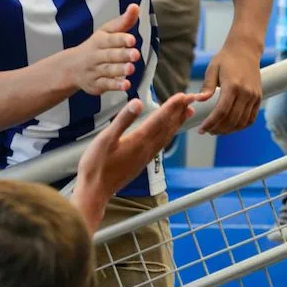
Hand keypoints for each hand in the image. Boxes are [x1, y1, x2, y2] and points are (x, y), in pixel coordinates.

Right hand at [66, 3, 141, 94]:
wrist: (71, 67)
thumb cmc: (96, 47)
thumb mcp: (106, 32)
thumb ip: (123, 22)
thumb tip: (136, 6)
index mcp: (100, 41)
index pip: (110, 39)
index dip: (121, 39)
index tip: (132, 40)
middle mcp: (96, 56)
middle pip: (110, 55)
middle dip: (122, 55)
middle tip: (136, 54)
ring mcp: (95, 71)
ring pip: (108, 70)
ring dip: (120, 70)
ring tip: (131, 69)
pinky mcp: (96, 84)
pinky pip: (105, 85)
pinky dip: (115, 86)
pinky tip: (126, 85)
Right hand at [72, 93, 195, 228]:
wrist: (95, 192)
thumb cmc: (96, 166)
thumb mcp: (105, 139)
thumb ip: (123, 120)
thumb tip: (138, 103)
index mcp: (139, 141)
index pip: (160, 119)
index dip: (172, 106)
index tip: (183, 95)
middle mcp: (146, 149)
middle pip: (167, 127)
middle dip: (179, 112)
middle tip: (191, 99)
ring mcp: (145, 157)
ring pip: (166, 136)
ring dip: (177, 123)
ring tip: (186, 112)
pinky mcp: (141, 162)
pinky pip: (160, 144)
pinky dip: (167, 134)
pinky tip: (166, 133)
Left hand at [198, 38, 261, 134]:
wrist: (245, 50)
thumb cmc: (226, 59)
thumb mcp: (212, 69)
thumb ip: (206, 86)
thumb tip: (198, 100)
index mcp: (233, 86)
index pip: (221, 111)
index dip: (211, 123)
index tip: (201, 129)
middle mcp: (246, 93)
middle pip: (232, 119)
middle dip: (218, 129)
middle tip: (207, 131)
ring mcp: (254, 97)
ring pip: (242, 122)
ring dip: (229, 130)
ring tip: (216, 130)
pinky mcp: (259, 98)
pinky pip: (251, 118)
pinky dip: (240, 126)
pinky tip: (230, 127)